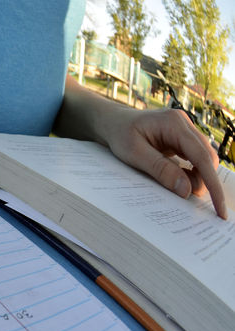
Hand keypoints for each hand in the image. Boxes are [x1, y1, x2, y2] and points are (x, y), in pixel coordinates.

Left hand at [100, 107, 227, 219]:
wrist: (111, 123)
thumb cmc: (119, 135)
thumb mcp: (135, 154)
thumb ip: (161, 170)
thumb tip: (186, 190)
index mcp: (174, 124)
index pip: (202, 157)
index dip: (213, 183)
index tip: (219, 208)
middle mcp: (184, 124)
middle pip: (206, 157)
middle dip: (206, 182)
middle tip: (194, 204)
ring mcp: (184, 131)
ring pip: (202, 159)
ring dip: (198, 178)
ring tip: (183, 193)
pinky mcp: (180, 139)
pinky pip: (193, 158)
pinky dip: (190, 172)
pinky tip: (181, 183)